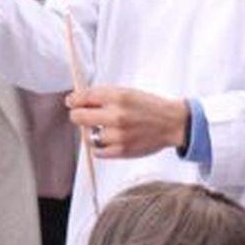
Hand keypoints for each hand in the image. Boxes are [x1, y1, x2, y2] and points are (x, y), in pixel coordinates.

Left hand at [68, 86, 189, 157]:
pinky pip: (97, 152)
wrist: (172, 123)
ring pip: (87, 136)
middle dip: (78, 115)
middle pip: (78, 117)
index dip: (73, 100)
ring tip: (102, 129)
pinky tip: (108, 140)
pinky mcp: (122, 151)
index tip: (71, 102)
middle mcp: (117, 115)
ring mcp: (119, 135)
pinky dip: (99, 146)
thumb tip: (77, 100)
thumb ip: (102, 96)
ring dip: (91, 132)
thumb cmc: (149, 107)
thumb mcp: (127, 92)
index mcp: (118, 97)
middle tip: (83, 115)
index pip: (83, 98)